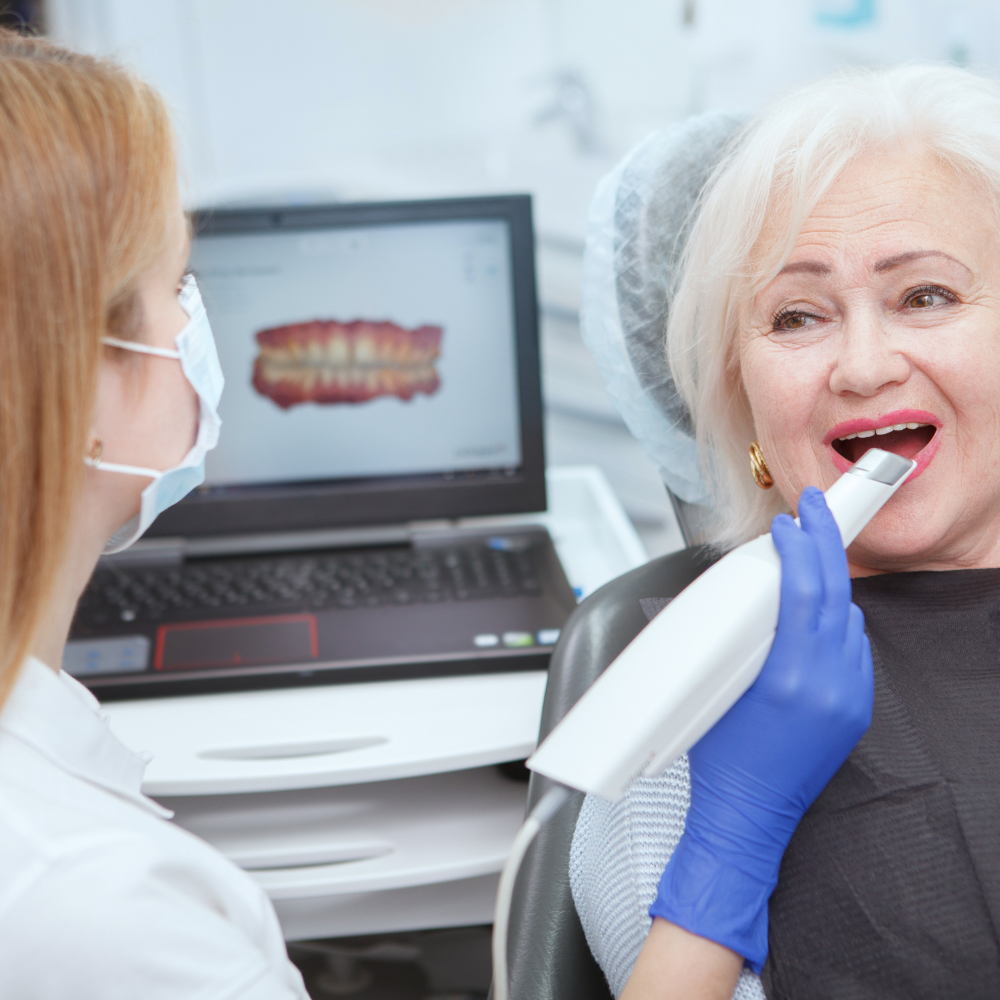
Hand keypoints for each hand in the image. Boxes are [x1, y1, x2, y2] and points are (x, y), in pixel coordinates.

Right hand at [648, 487, 873, 971]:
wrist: (746, 814)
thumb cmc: (718, 758)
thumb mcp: (712, 687)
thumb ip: (733, 639)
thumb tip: (738, 595)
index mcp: (788, 678)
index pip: (805, 592)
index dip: (800, 549)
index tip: (790, 523)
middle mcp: (828, 685)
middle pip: (836, 594)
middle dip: (826, 544)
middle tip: (817, 511)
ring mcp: (848, 699)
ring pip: (850, 619)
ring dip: (831, 584)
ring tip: (809, 558)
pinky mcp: (855, 711)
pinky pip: (855, 650)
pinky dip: (838, 623)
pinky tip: (818, 614)